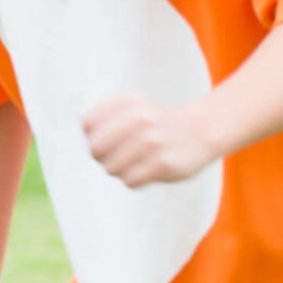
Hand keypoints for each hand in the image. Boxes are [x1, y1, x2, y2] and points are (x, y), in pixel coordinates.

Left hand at [82, 93, 216, 186]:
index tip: (108, 137)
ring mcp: (152, 140)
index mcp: (127, 102)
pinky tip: (145, 171)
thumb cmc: (153, 125)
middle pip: (95, 148)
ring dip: (118, 170)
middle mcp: (139, 117)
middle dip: (101, 157)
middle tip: (115, 156)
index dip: (92, 136)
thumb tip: (84, 132)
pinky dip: (133, 180)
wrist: (198, 133)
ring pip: (110, 167)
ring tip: (133, 163)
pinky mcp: (164, 163)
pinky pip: (129, 181)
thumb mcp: (128, 109)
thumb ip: (100, 120)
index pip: (87, 124)